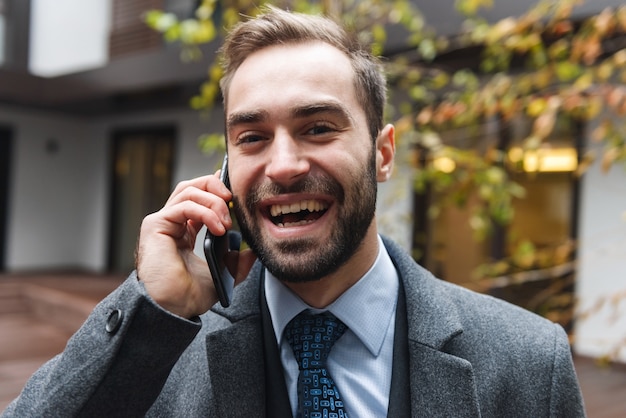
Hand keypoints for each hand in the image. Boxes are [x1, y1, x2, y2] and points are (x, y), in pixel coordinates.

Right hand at [136, 172, 255, 317]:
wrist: (173, 308)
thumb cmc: (189, 295)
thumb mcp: (222, 275)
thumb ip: (236, 263)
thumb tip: (252, 251)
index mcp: (184, 230)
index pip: (199, 197)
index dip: (216, 189)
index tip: (234, 192)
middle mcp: (171, 222)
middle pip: (191, 186)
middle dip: (215, 187)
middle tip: (233, 200)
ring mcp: (162, 222)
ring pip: (188, 191)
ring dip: (214, 201)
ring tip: (227, 222)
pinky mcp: (156, 225)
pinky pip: (184, 206)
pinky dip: (205, 212)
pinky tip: (218, 227)